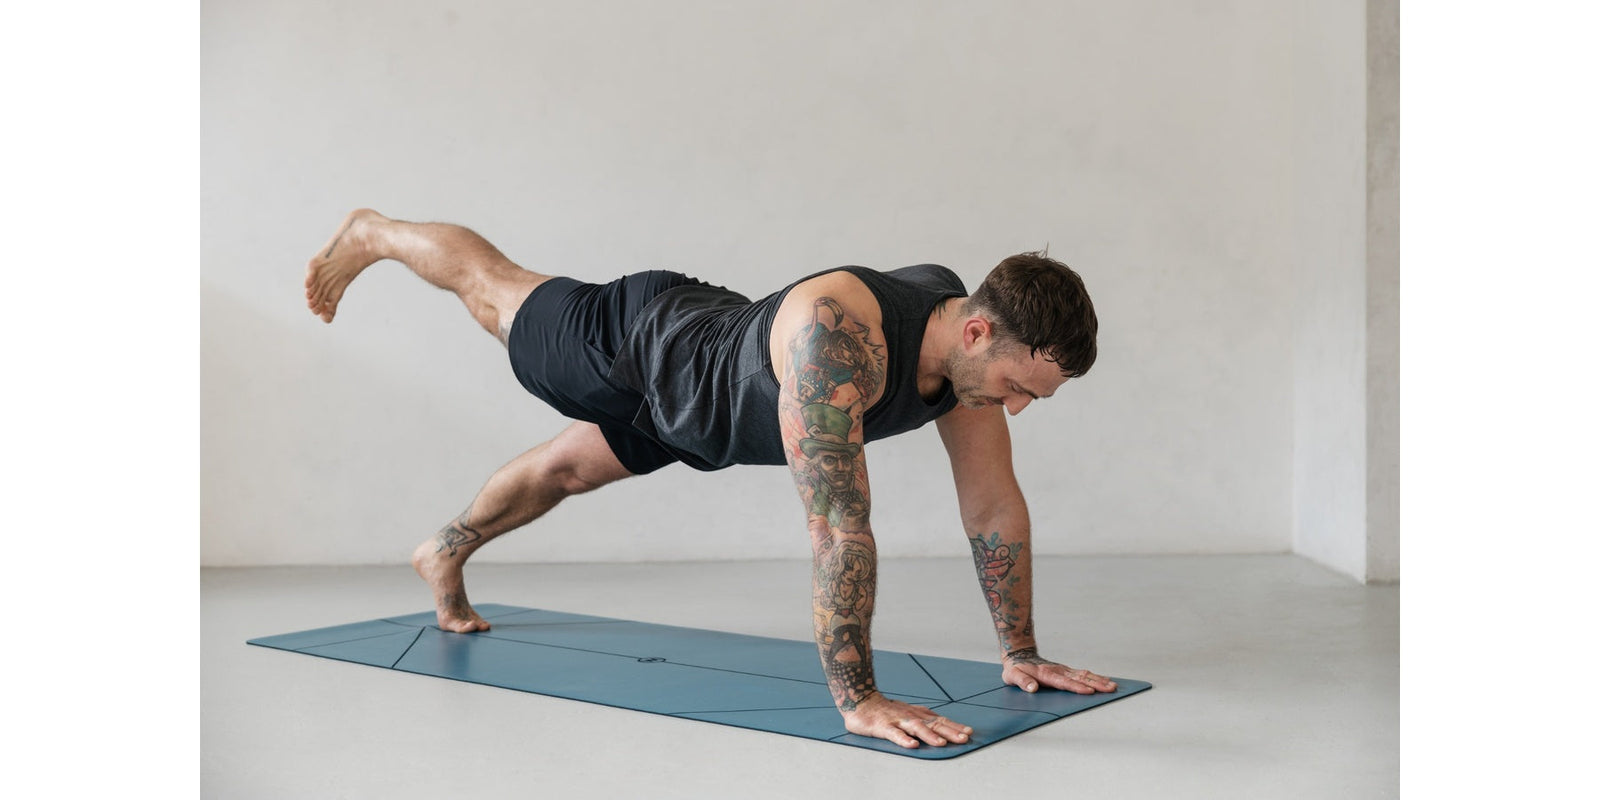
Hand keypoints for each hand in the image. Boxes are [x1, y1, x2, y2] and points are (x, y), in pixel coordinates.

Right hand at [840, 693, 973, 748]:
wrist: (861, 700)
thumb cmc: (886, 710)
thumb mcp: (909, 713)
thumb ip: (924, 719)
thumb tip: (943, 725)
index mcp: (917, 715)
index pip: (940, 721)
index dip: (954, 726)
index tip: (969, 732)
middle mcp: (910, 716)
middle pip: (933, 725)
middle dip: (949, 732)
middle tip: (964, 738)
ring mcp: (897, 720)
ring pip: (916, 728)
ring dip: (929, 736)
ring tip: (941, 743)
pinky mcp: (882, 726)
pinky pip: (894, 734)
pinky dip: (903, 739)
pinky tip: (911, 745)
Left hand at [1002, 648, 1117, 693]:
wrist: (1019, 654)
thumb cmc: (1015, 668)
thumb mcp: (1012, 676)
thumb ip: (1022, 681)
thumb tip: (1033, 688)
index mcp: (1046, 674)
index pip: (1064, 682)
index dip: (1076, 687)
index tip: (1089, 691)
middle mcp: (1058, 671)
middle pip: (1080, 678)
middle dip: (1096, 684)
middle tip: (1111, 689)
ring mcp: (1063, 670)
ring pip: (1084, 675)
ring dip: (1099, 681)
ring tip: (1113, 686)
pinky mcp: (1066, 671)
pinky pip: (1082, 674)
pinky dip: (1095, 677)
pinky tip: (1105, 680)